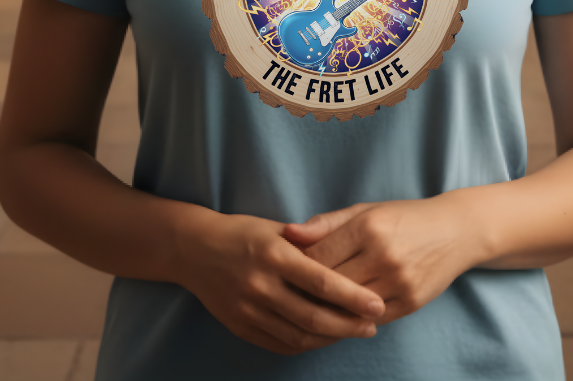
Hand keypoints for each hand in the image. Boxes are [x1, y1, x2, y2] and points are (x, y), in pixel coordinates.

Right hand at [176, 209, 384, 355]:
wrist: (194, 249)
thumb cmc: (242, 232)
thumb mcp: (274, 228)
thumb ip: (308, 241)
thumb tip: (348, 253)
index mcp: (274, 255)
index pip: (321, 281)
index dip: (352, 296)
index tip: (377, 304)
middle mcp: (261, 284)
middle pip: (313, 315)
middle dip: (348, 324)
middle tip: (373, 325)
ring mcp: (248, 309)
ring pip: (298, 335)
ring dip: (330, 337)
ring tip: (353, 332)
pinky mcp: (240, 326)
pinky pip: (280, 343)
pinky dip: (306, 344)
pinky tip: (323, 338)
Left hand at [282, 197, 475, 324]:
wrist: (455, 231)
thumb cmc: (402, 217)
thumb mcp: (365, 210)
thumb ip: (325, 224)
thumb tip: (287, 233)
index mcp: (367, 226)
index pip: (318, 256)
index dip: (295, 267)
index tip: (282, 272)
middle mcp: (383, 253)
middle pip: (331, 284)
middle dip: (306, 291)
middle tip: (286, 295)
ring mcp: (399, 280)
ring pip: (349, 306)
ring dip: (327, 310)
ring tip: (307, 309)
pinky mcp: (411, 302)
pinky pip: (371, 319)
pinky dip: (352, 320)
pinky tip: (339, 317)